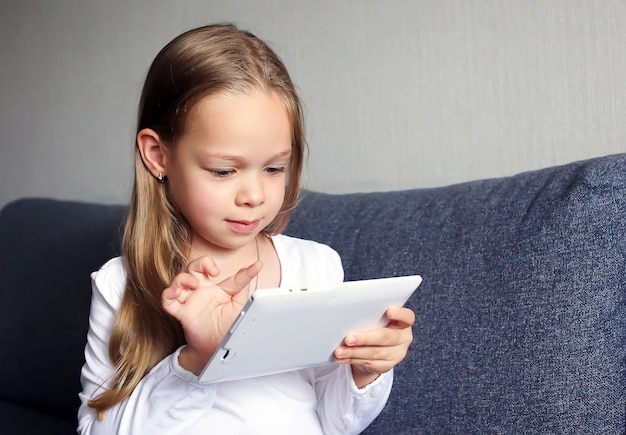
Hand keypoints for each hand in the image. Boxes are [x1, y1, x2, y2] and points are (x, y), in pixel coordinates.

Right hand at [162, 256, 262, 374]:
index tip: (221, 269)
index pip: (210, 268)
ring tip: (194, 284)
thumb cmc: (227, 325)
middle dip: (200, 263)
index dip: (211, 263)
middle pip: (193, 268)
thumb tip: (256, 265)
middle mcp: (200, 291)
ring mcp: (190, 301)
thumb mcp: (239, 301)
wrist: (218, 347)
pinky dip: (169, 294)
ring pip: (178, 282)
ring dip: (183, 279)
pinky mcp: (182, 313)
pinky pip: (168, 300)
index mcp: (213, 287)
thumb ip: (243, 282)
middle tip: (212, 271)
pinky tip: (176, 292)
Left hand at [333, 306, 414, 387]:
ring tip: (339, 351)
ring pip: (375, 353)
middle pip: (386, 337)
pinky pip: (368, 363)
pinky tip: (342, 357)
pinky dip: (352, 360)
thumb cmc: (376, 325)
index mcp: (404, 322)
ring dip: (354, 352)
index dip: (400, 314)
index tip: (389, 311)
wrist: (378, 347)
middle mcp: (403, 338)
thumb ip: (372, 314)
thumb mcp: (378, 318)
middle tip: (348, 338)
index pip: (407, 317)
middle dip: (365, 338)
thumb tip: (349, 312)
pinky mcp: (386, 366)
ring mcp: (397, 354)